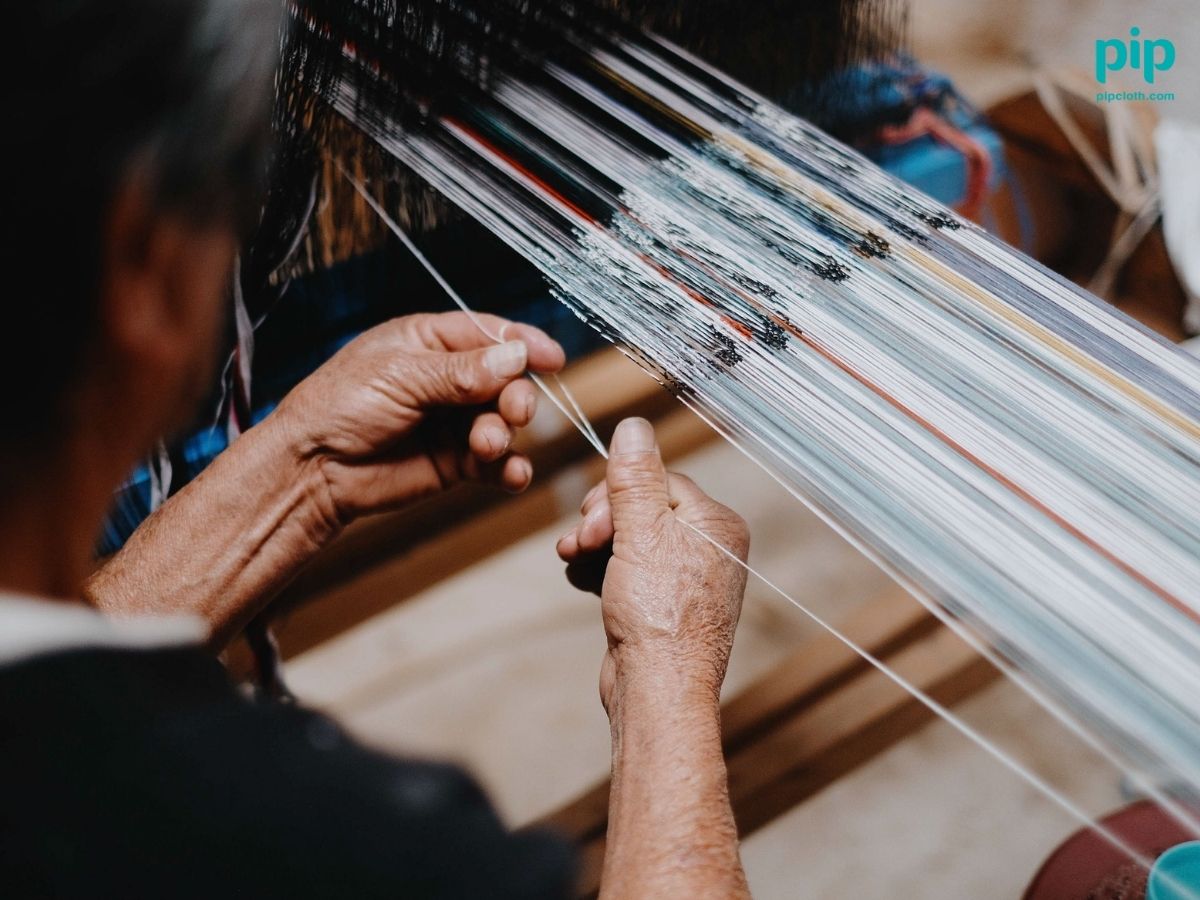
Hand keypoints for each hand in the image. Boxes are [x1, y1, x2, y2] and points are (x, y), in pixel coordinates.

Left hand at [272, 311, 564, 528]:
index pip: (490, 334)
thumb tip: (515, 357)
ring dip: (504, 433)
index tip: (552, 358)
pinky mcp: (456, 462)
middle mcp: (447, 379)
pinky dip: (509, 469)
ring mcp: (453, 421)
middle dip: (515, 396)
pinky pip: (497, 463)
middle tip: (512, 411)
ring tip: (488, 445)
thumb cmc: (337, 407)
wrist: (312, 470)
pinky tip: (512, 475)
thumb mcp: (400, 376)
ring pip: (503, 422)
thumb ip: (460, 372)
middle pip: (505, 380)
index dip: (523, 343)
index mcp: (429, 342)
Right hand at [556, 418, 748, 712]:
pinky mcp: (662, 604)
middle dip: (603, 520)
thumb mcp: (641, 533)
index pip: (660, 481)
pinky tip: (585, 581)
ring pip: (629, 538)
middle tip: (581, 542)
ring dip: (596, 544)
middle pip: (642, 508)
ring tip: (575, 560)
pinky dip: (602, 570)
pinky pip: (627, 569)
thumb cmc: (659, 617)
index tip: (590, 517)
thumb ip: (634, 478)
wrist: (657, 691)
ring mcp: (685, 579)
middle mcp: (709, 549)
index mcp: (717, 525)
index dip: (617, 494)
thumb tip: (634, 427)